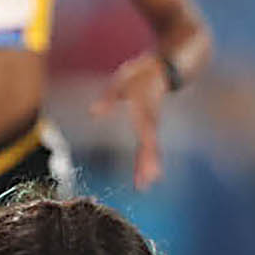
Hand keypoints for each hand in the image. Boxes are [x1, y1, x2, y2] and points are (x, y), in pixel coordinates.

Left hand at [92, 53, 171, 191]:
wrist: (161, 70)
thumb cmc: (141, 76)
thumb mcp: (122, 83)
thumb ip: (109, 99)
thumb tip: (94, 113)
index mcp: (144, 112)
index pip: (146, 134)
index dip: (146, 151)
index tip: (146, 163)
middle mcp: (150, 122)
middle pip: (151, 147)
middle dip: (148, 165)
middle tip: (144, 184)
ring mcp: (151, 125)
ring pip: (152, 150)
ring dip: (148, 167)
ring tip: (144, 185)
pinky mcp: (150, 127)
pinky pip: (149, 147)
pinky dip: (147, 161)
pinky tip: (144, 175)